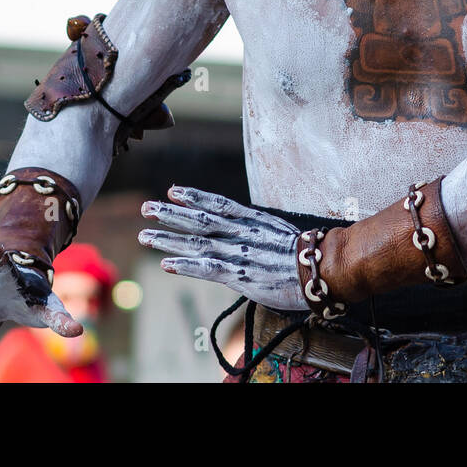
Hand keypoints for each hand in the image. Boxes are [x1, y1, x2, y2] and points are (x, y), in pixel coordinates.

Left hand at [139, 186, 306, 311]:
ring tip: (146, 235)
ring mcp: (239, 254)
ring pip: (197, 243)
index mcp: (252, 220)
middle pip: (199, 220)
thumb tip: (245, 227)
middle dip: (171, 214)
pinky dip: (185, 265)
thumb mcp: (279, 232)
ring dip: (168, 239)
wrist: (320, 270)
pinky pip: (207, 269)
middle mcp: (241, 233)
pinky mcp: (240, 276)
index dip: (194, 197)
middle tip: (146, 208)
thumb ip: (257, 229)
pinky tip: (166, 264)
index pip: (218, 204)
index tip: (174, 190)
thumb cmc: (304, 254)